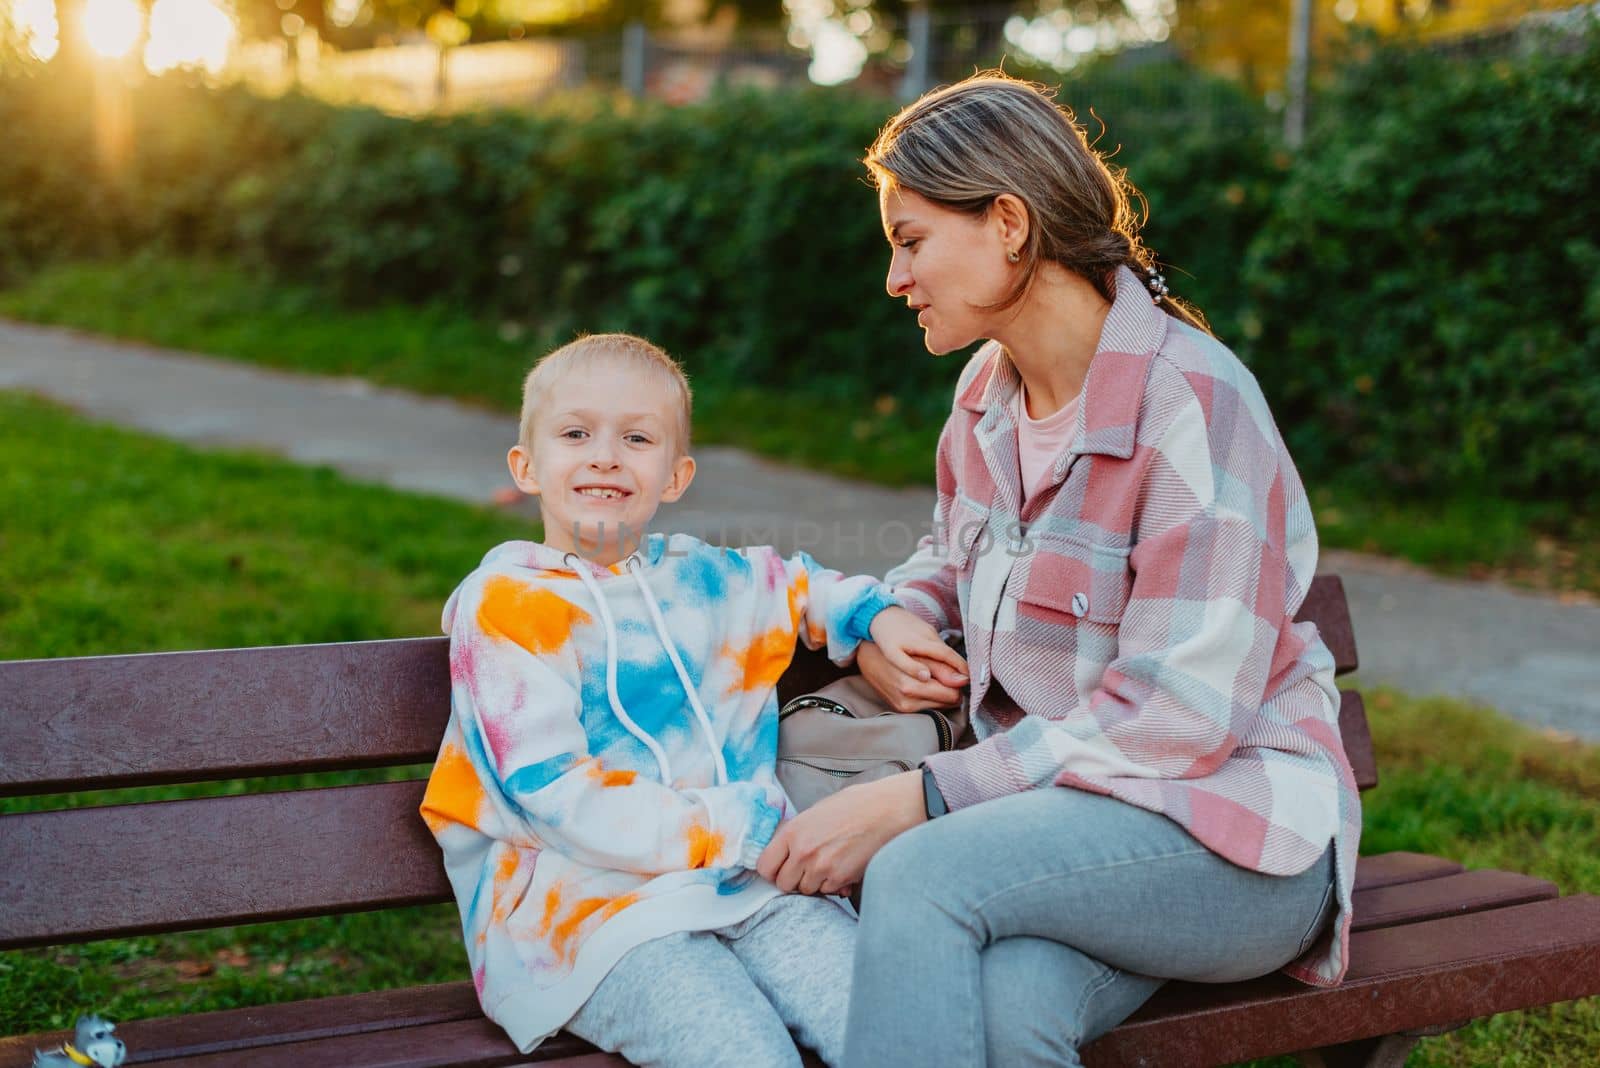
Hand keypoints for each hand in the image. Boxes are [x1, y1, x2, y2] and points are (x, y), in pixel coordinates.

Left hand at [756, 770, 925, 894]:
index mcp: (793, 831)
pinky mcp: (840, 879)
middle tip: (806, 868)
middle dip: (793, 879)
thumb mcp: (816, 812)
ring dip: (815, 882)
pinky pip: (828, 891)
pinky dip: (833, 884)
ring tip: (830, 863)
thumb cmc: (855, 806)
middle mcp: (803, 852)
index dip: (772, 870)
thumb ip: (797, 833)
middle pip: (784, 884)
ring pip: (806, 890)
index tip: (780, 868)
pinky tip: (844, 867)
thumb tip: (785, 850)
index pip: (765, 866)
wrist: (887, 810)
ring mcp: (821, 867)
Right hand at [857, 635, 967, 714]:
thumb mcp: (920, 653)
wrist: (867, 655)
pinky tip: (925, 685)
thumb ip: (943, 668)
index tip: (956, 672)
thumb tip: (965, 680)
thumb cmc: (895, 649)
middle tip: (946, 673)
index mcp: (912, 686)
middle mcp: (907, 701)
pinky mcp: (899, 709)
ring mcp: (902, 707)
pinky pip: (927, 706)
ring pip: (939, 706)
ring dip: (941, 694)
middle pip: (947, 702)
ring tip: (934, 678)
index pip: (952, 694)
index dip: (958, 682)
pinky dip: (931, 697)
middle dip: (951, 689)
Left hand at [867, 606, 966, 690]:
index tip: (969, 680)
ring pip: (946, 649)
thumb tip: (926, 677)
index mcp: (923, 642)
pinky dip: (946, 656)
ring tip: (959, 678)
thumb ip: (909, 666)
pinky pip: (940, 645)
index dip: (960, 667)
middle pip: (950, 654)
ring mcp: (930, 631)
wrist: (880, 613)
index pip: (947, 656)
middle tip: (968, 683)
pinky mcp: (927, 629)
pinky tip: (946, 665)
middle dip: (961, 668)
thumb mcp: (892, 654)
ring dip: (954, 662)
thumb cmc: (884, 636)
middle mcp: (930, 635)